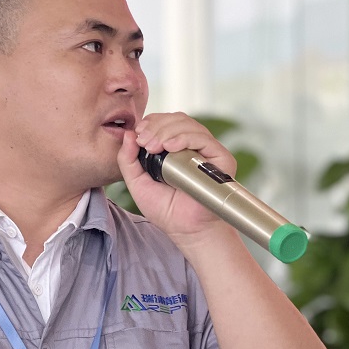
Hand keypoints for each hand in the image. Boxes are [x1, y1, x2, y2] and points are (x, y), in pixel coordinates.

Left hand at [117, 112, 238, 243]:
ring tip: (154, 145)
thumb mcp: (137, 183)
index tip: (137, 134)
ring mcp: (207, 152)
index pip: (164, 122)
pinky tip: (171, 146)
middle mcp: (192, 147)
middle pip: (176, 119)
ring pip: (189, 125)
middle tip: (143, 141)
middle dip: (156, 125)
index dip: (151, 122)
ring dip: (167, 130)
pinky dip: (185, 138)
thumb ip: (127, 160)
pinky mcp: (221, 159)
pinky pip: (204, 139)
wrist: (186, 230)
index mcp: (174, 148)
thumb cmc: (165, 210)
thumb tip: (127, 134)